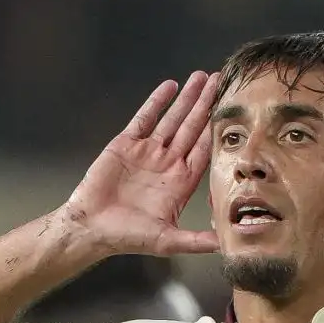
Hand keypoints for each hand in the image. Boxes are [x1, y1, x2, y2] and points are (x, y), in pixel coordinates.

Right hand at [65, 71, 219, 256]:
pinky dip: (157, 102)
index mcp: (181, 183)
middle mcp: (168, 163)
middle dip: (206, 105)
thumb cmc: (128, 236)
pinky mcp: (127, 144)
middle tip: (222, 81)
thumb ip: (196, 240)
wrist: (91, 227)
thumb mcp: (168, 241)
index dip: (217, 132)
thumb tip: (227, 245)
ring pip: (172, 119)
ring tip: (202, 77)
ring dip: (187, 99)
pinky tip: (170, 87)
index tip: (232, 113)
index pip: (204, 151)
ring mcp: (148, 152)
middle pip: (192, 129)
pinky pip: (145, 118)